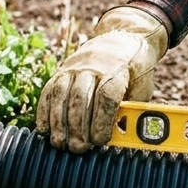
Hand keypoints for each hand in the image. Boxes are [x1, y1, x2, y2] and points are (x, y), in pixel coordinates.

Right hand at [37, 5, 167, 152]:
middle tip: (78, 148)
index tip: (100, 140)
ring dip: (58, 122)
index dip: (101, 121)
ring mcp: (74, 67)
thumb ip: (131, 110)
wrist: (123, 38)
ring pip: (61, 94)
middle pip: (80, 97)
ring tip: (60, 143)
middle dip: (77, 127)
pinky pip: (49, 91)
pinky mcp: (62, 71)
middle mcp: (93, 65)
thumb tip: (120, 138)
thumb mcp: (142, 87)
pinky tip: (44, 130)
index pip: (106, 95)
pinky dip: (44, 112)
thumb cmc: (135, 71)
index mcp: (118, 68)